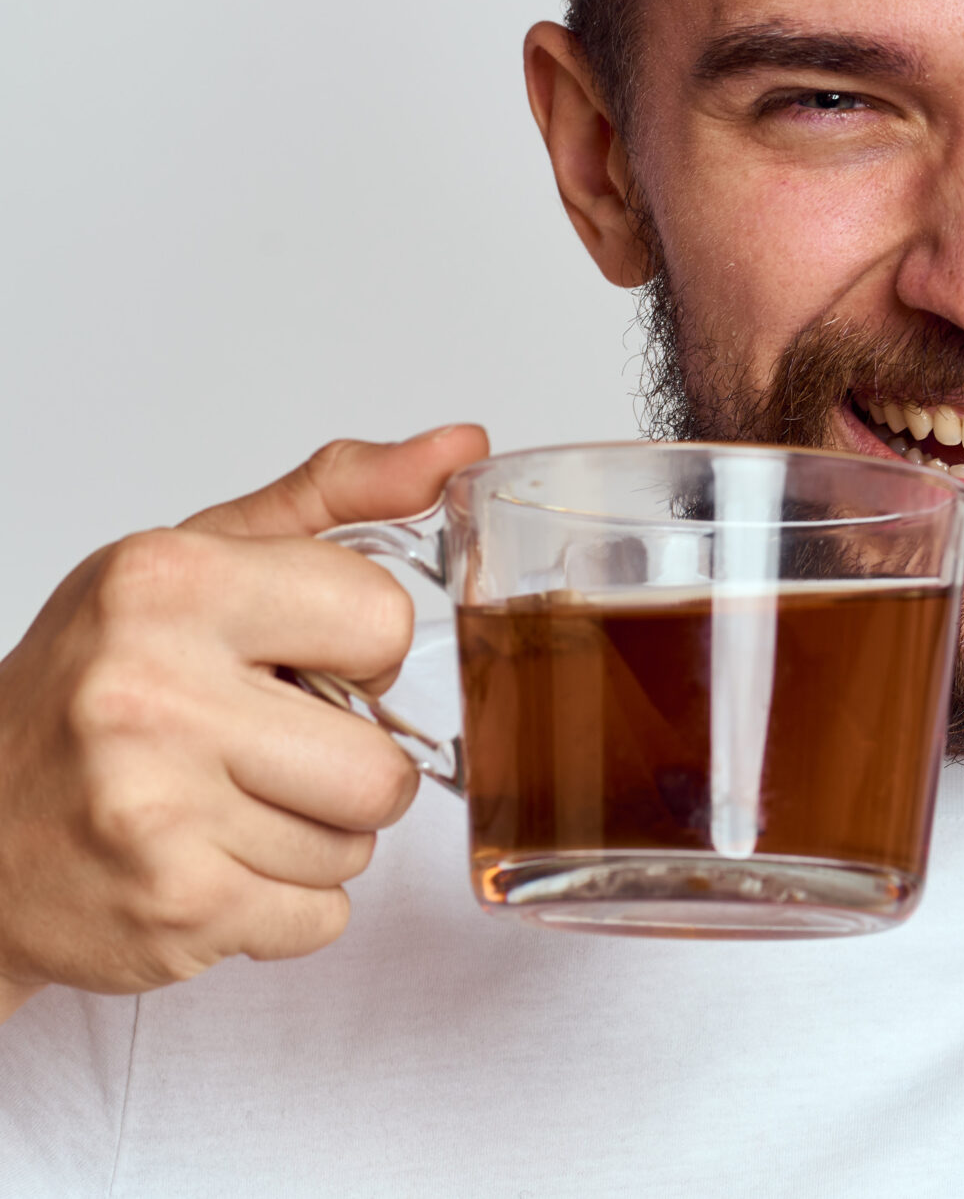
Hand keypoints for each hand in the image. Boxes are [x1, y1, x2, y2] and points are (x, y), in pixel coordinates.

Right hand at [0, 426, 487, 1014]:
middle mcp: (152, 695)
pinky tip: (213, 862)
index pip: (383, 619)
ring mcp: (157, 814)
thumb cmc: (97, 686)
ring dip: (316, 833)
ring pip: (358, 844)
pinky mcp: (172, 911)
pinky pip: (323, 917)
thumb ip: (340, 497)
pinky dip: (285, 903)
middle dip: (351, 763)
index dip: (361, 648)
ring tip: (230, 804)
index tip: (303, 656)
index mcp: (168, 586)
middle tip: (271, 748)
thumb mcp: (201, 559)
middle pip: (387, 762)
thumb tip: (463, 447)